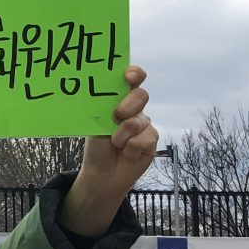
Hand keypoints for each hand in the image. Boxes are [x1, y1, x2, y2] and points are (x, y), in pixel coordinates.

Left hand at [62, 64, 156, 239]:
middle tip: (116, 116)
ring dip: (122, 135)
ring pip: (140, 120)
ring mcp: (145, 124)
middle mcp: (135, 109)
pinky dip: (131, 148)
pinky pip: (145, 138)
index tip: (129, 77)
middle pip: (141, 95)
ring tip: (115, 144)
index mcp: (119, 99)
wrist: (102, 174)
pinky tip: (126, 154)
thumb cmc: (97, 146)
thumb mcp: (96, 124)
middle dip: (129, 105)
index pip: (133, 79)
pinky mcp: (152, 140)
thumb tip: (106, 93)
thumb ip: (105, 109)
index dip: (134, 74)